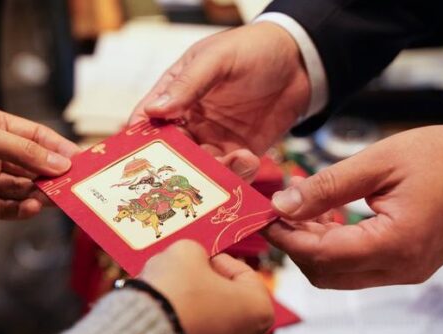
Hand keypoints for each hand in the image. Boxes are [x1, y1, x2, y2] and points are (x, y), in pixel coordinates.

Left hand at [0, 104, 80, 219]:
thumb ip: (24, 151)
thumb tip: (60, 163)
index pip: (36, 137)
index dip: (58, 148)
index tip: (81, 161)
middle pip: (31, 165)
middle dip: (51, 175)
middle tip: (72, 185)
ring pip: (21, 188)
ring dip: (38, 193)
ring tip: (52, 199)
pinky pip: (4, 208)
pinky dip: (19, 209)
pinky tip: (31, 208)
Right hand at [130, 22, 309, 180]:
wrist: (300, 61)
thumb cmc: (254, 48)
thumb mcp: (217, 58)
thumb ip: (188, 84)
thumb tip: (154, 110)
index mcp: (175, 94)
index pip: (147, 121)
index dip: (141, 141)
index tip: (142, 160)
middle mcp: (189, 121)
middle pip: (170, 153)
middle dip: (176, 168)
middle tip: (186, 176)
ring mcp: (213, 139)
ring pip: (199, 168)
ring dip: (210, 173)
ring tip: (233, 160)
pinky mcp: (239, 153)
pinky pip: (230, 173)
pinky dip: (236, 174)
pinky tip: (248, 160)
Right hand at [140, 240, 273, 333]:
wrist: (142, 331)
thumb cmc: (174, 293)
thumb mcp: (187, 252)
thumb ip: (198, 252)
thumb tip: (195, 258)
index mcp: (259, 309)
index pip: (244, 273)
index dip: (220, 259)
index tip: (202, 256)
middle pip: (231, 299)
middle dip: (208, 283)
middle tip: (187, 271)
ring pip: (215, 320)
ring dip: (197, 305)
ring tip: (173, 292)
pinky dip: (188, 325)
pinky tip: (169, 313)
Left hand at [266, 126, 442, 288]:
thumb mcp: (377, 162)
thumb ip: (326, 187)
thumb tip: (284, 204)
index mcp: (395, 243)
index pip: (321, 255)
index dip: (286, 239)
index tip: (264, 218)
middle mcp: (400, 266)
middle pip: (325, 274)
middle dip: (295, 246)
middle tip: (278, 214)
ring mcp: (404, 269)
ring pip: (339, 274)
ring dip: (312, 247)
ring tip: (299, 211)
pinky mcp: (405, 263)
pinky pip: (357, 265)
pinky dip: (333, 246)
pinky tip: (324, 217)